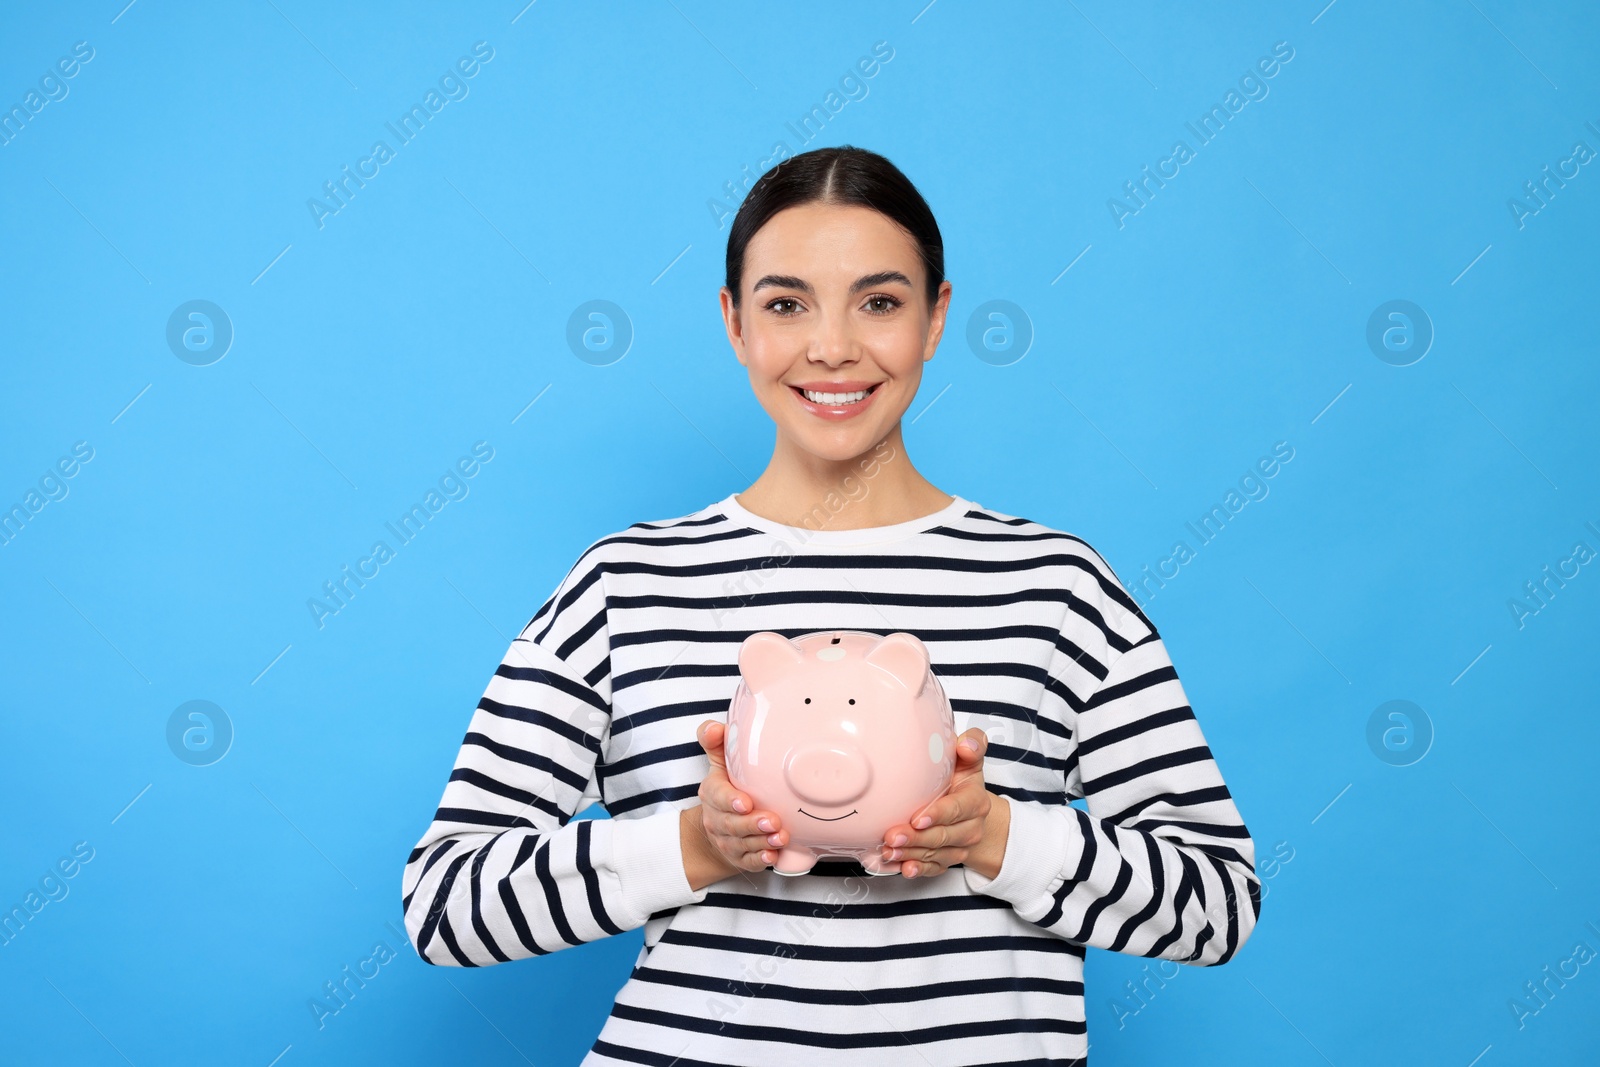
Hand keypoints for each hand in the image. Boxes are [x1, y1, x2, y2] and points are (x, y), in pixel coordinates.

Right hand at [684, 720, 787, 884]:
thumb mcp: (720, 763)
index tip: (746, 802)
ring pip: (742, 844)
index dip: (730, 800)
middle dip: (752, 824)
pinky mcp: (738, 858)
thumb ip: (716, 744)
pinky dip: (759, 860)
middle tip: (773, 820)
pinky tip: (772, 856)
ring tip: (781, 837)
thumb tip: (715, 727)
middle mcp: (716, 819)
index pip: (717, 796)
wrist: (719, 827)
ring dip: (762, 842)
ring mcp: (726, 840)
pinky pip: (747, 862)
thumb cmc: (727, 789)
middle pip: (731, 824)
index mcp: (712, 793)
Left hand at [879, 727, 1008, 878]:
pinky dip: (917, 870)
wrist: (971, 808)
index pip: (958, 809)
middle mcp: (971, 827)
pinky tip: (901, 868)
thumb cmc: (962, 779)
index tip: (917, 818)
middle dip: (916, 838)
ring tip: (888, 851)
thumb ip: (973, 746)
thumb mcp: (969, 759)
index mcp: (975, 801)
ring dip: (911, 855)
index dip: (938, 815)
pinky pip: (933, 869)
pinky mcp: (948, 859)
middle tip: (891, 836)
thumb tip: (966, 744)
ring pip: (936, 855)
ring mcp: (960, 847)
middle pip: (943, 836)